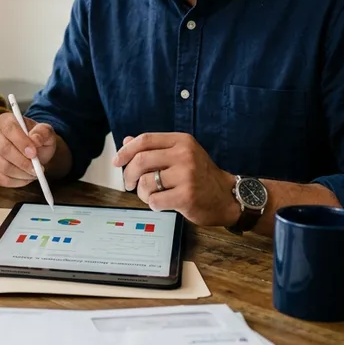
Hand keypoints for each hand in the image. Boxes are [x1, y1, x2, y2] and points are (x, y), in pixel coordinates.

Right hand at [0, 111, 59, 187]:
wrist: (33, 150)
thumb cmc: (38, 139)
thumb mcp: (46, 132)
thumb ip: (43, 133)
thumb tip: (35, 139)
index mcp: (6, 120)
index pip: (9, 129)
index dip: (21, 142)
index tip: (33, 154)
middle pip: (3, 149)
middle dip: (22, 162)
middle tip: (36, 169)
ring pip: (2, 166)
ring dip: (21, 174)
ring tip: (34, 173)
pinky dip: (15, 182)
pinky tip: (25, 178)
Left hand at [113, 133, 238, 226]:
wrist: (226, 197)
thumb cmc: (200, 176)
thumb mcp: (181, 155)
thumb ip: (155, 148)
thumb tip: (127, 141)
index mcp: (182, 141)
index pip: (145, 140)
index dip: (126, 150)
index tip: (117, 161)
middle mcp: (184, 155)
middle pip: (141, 160)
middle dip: (129, 174)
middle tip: (129, 184)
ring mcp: (187, 176)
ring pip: (145, 183)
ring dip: (142, 193)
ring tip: (152, 195)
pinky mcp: (187, 196)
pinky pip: (155, 201)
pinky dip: (153, 204)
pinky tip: (163, 203)